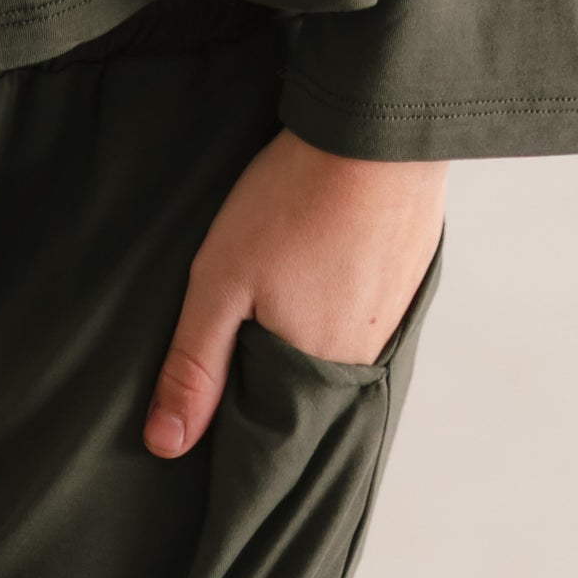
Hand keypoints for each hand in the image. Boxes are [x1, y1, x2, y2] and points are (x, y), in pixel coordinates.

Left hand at [143, 133, 444, 456]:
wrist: (374, 133)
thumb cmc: (294, 201)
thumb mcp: (222, 281)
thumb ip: (194, 364)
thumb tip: (166, 443)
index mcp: (320, 379)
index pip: (275, 429)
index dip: (238, 407)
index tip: (215, 377)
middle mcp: (366, 364)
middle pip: (307, 390)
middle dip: (270, 367)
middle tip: (247, 313)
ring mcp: (395, 321)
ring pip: (338, 350)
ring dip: (308, 330)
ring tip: (283, 286)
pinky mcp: (410, 281)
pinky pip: (368, 314)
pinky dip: (340, 300)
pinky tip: (321, 266)